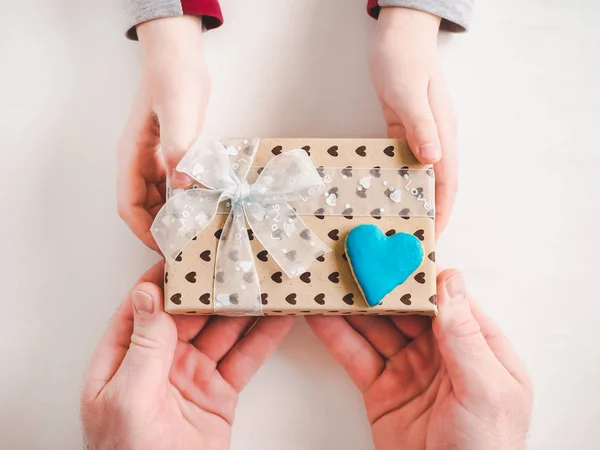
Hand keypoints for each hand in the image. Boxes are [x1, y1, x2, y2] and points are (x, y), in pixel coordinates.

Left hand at [81, 263, 293, 449]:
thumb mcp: (129, 399)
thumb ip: (144, 346)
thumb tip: (147, 293)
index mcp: (125, 360)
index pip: (144, 306)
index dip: (165, 276)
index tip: (188, 248)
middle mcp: (159, 363)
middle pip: (190, 313)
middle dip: (215, 287)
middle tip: (239, 258)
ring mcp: (192, 376)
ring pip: (222, 331)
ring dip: (244, 307)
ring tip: (266, 280)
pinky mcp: (220, 394)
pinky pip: (243, 359)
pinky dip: (263, 338)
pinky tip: (278, 318)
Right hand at [117, 16, 209, 249]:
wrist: (178, 58)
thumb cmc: (173, 80)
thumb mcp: (178, 114)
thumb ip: (178, 149)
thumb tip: (181, 186)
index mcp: (132, 156)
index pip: (128, 205)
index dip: (142, 230)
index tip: (163, 248)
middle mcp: (138, 161)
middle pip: (143, 207)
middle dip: (159, 229)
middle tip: (186, 245)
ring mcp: (152, 158)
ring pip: (157, 198)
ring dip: (172, 216)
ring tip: (196, 231)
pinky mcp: (168, 154)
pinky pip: (171, 185)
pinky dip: (182, 199)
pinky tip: (202, 205)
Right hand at [307, 270, 531, 449]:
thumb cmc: (487, 449)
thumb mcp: (485, 389)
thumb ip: (464, 335)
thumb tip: (450, 279)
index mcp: (476, 346)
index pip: (443, 298)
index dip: (415, 274)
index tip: (389, 249)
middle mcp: (440, 353)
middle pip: (403, 309)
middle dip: (376, 285)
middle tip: (348, 258)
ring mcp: (408, 370)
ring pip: (375, 328)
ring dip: (350, 305)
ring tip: (326, 279)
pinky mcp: (381, 390)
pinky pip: (356, 356)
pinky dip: (336, 336)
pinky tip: (318, 316)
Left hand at [370, 8, 457, 237]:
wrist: (399, 34)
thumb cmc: (405, 58)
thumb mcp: (410, 93)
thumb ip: (421, 126)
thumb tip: (432, 159)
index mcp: (443, 132)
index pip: (447, 180)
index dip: (443, 209)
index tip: (435, 234)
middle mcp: (435, 137)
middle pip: (436, 183)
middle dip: (429, 210)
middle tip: (413, 235)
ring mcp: (419, 134)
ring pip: (418, 174)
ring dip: (412, 198)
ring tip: (398, 221)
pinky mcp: (403, 129)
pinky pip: (401, 160)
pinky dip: (396, 178)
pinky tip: (386, 192)